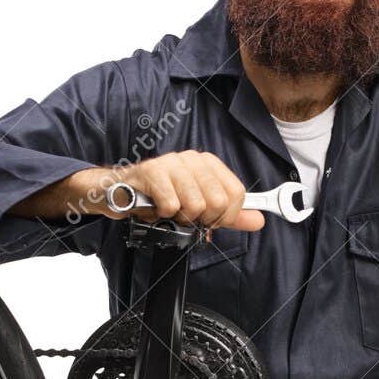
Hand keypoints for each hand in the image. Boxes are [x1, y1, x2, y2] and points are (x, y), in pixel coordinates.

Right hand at [89, 151, 264, 230]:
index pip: (236, 194)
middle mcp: (193, 159)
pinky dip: (162, 215)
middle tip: (184, 216)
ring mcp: (173, 163)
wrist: (120, 193)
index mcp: (209, 164)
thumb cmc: (159, 198)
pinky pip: (171, 205)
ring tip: (168, 211)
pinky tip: (155, 207)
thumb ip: (230, 215)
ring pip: (195, 205)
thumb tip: (258, 220)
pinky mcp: (152, 172)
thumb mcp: (200, 208)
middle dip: (201, 219)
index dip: (223, 216)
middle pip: (218, 202)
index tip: (207, 219)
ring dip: (179, 218)